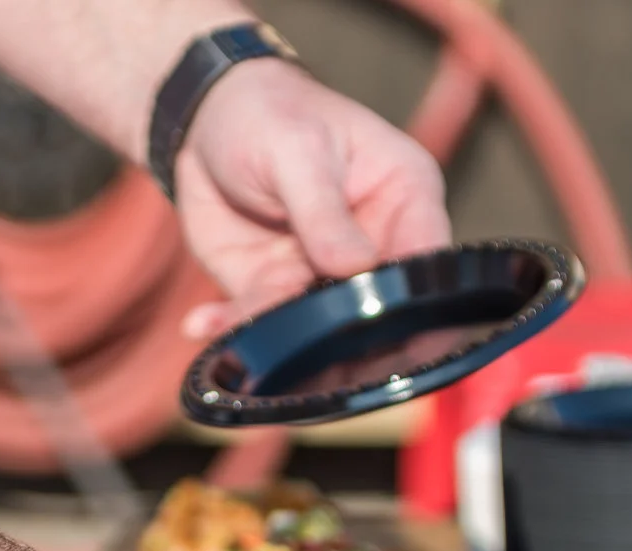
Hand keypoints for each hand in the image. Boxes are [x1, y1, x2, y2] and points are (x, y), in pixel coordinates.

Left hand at [172, 57, 450, 338]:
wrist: (205, 125)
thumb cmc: (269, 115)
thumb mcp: (296, 149)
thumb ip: (323, 211)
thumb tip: (355, 267)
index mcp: (407, 200)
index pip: (428, 265)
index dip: (417, 306)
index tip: (388, 335)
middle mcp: (378, 249)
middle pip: (383, 315)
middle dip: (350, 344)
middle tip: (310, 354)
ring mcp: (328, 278)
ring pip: (321, 333)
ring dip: (284, 343)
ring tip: (239, 335)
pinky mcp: (280, 293)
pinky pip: (265, 326)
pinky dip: (235, 331)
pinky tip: (202, 323)